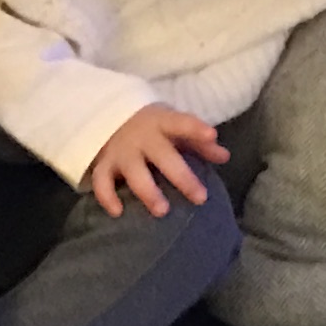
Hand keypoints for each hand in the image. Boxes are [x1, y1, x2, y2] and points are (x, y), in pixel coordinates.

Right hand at [86, 102, 229, 217]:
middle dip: (182, 177)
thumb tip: (225, 156)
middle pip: (163, 156)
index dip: (195, 128)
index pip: (181, 122)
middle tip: (200, 198)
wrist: (105, 114)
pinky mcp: (103, 163)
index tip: (212, 136)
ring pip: (134, 172)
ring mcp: (121, 151)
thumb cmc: (150, 125)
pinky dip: (107, 197)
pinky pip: (101, 181)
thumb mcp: (172, 125)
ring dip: (148, 192)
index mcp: (161, 122)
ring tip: (162, 211)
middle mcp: (141, 137)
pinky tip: (118, 212)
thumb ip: (198, 142)